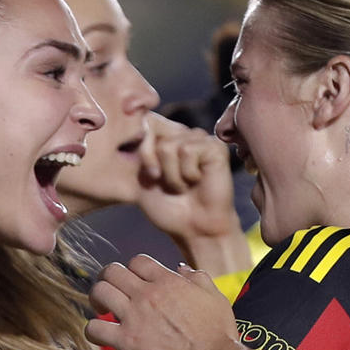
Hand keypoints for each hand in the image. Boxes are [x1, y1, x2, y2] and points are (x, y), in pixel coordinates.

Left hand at [86, 253, 239, 349]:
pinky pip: (94, 328)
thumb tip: (182, 269)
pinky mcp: (126, 341)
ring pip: (99, 292)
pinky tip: (101, 336)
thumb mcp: (215, 297)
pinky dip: (93, 331)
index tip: (134, 283)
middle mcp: (147, 294)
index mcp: (168, 281)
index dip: (133, 270)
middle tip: (111, 293)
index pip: (138, 261)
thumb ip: (198, 279)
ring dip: (97, 300)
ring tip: (102, 311)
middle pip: (112, 271)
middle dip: (107, 279)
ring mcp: (134, 316)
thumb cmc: (218, 334)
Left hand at [133, 114, 251, 273]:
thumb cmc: (168, 207)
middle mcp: (181, 134)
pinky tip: (197, 182)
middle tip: (167, 184)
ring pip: (169, 145)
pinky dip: (187, 174)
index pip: (143, 121)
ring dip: (172, 175)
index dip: (140, 145)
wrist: (194, 228)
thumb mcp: (140, 177)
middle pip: (153, 132)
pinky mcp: (214, 146)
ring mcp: (199, 139)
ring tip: (183, 186)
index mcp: (163, 137)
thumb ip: (135, 149)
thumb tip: (138, 122)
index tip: (149, 173)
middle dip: (153, 164)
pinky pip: (188, 151)